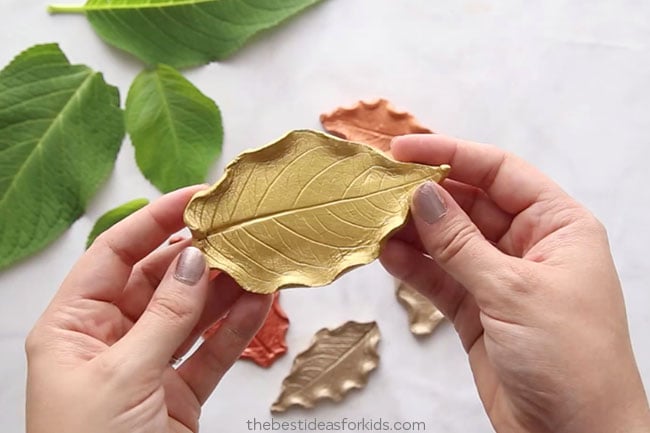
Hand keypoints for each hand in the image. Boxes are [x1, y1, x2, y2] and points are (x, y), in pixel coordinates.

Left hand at [25, 186, 272, 432]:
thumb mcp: (124, 376)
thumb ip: (165, 315)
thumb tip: (193, 260)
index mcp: (73, 326)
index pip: (115, 254)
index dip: (155, 222)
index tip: (195, 198)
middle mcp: (109, 339)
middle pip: (159, 281)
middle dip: (199, 256)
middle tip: (237, 232)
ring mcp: (146, 365)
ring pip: (191, 314)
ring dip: (224, 290)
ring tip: (257, 262)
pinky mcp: (177, 392)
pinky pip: (210, 350)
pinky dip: (235, 328)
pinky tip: (258, 304)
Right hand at [381, 135, 649, 432]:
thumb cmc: (570, 360)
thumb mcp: (513, 291)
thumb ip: (461, 243)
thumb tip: (423, 196)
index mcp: (558, 226)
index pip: (500, 172)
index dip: (452, 155)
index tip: (405, 150)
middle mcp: (529, 246)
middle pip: (470, 204)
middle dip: (427, 195)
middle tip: (380, 187)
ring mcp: (500, 279)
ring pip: (450, 242)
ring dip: (413, 231)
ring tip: (374, 220)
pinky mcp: (477, 311)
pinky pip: (440, 278)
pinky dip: (414, 267)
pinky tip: (387, 254)